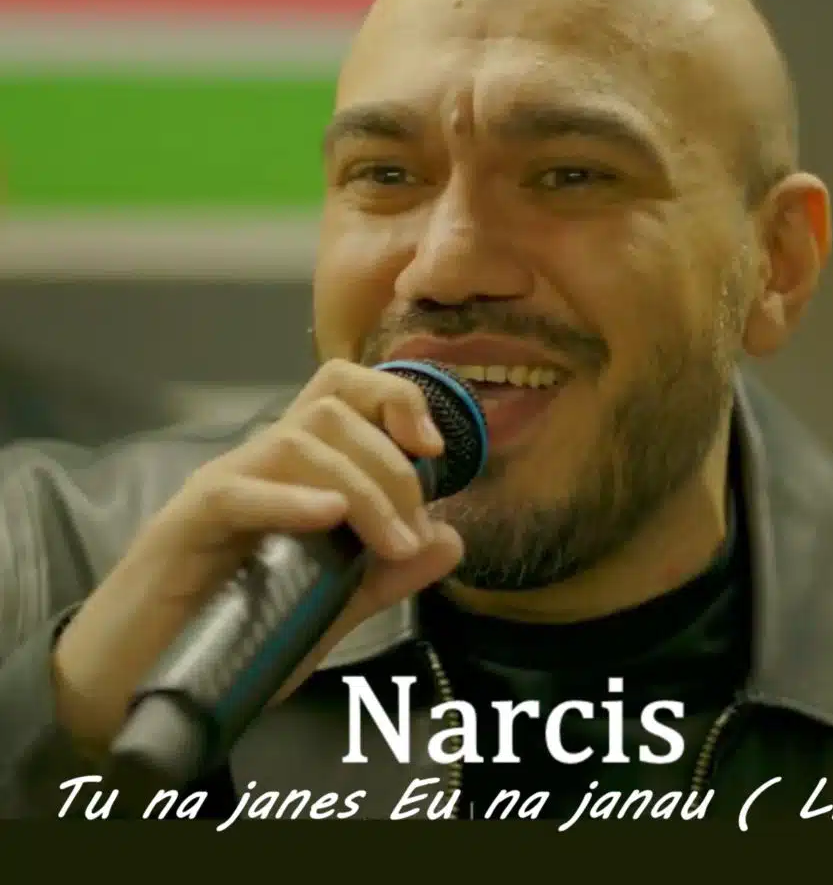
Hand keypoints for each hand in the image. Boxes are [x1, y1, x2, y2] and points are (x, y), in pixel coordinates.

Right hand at [52, 360, 463, 752]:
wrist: (140, 680)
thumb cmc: (234, 635)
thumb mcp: (332, 605)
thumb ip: (389, 574)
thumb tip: (452, 540)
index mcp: (295, 470)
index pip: (340, 393)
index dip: (393, 400)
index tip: (434, 449)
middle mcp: (260, 462)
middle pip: (329, 408)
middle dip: (391, 464)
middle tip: (412, 532)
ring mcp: (222, 486)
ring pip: (295, 442)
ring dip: (361, 489)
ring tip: (389, 546)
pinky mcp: (186, 523)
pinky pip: (239, 492)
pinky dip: (291, 499)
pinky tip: (329, 517)